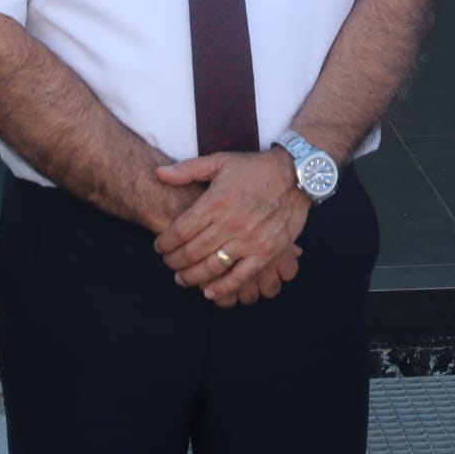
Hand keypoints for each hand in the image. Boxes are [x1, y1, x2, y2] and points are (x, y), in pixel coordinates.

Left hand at [153, 148, 310, 305]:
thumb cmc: (255, 168)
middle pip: (192, 252)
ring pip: (212, 267)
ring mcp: (249, 240)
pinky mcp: (266, 252)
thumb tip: (158, 173)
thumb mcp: (220, 161)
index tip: (159, 247)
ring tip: (181, 278)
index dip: (165, 243)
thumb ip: (187, 169)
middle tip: (168, 263)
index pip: (180, 231)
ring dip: (192, 277)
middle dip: (174, 262)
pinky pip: (240, 277)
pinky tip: (209, 292)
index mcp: (216, 202)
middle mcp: (230, 224)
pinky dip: (223, 288)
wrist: (296, 175)